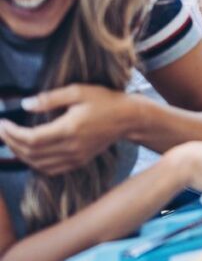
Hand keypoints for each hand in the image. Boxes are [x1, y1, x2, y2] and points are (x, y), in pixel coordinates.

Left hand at [0, 84, 132, 174]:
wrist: (128, 118)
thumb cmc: (105, 101)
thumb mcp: (78, 91)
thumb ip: (50, 98)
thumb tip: (25, 104)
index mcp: (69, 129)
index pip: (32, 138)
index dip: (12, 133)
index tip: (3, 123)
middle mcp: (71, 147)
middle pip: (31, 153)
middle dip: (11, 143)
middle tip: (2, 131)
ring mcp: (76, 157)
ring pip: (38, 164)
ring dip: (20, 154)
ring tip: (11, 141)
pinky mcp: (79, 161)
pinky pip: (51, 169)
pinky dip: (35, 164)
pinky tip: (29, 153)